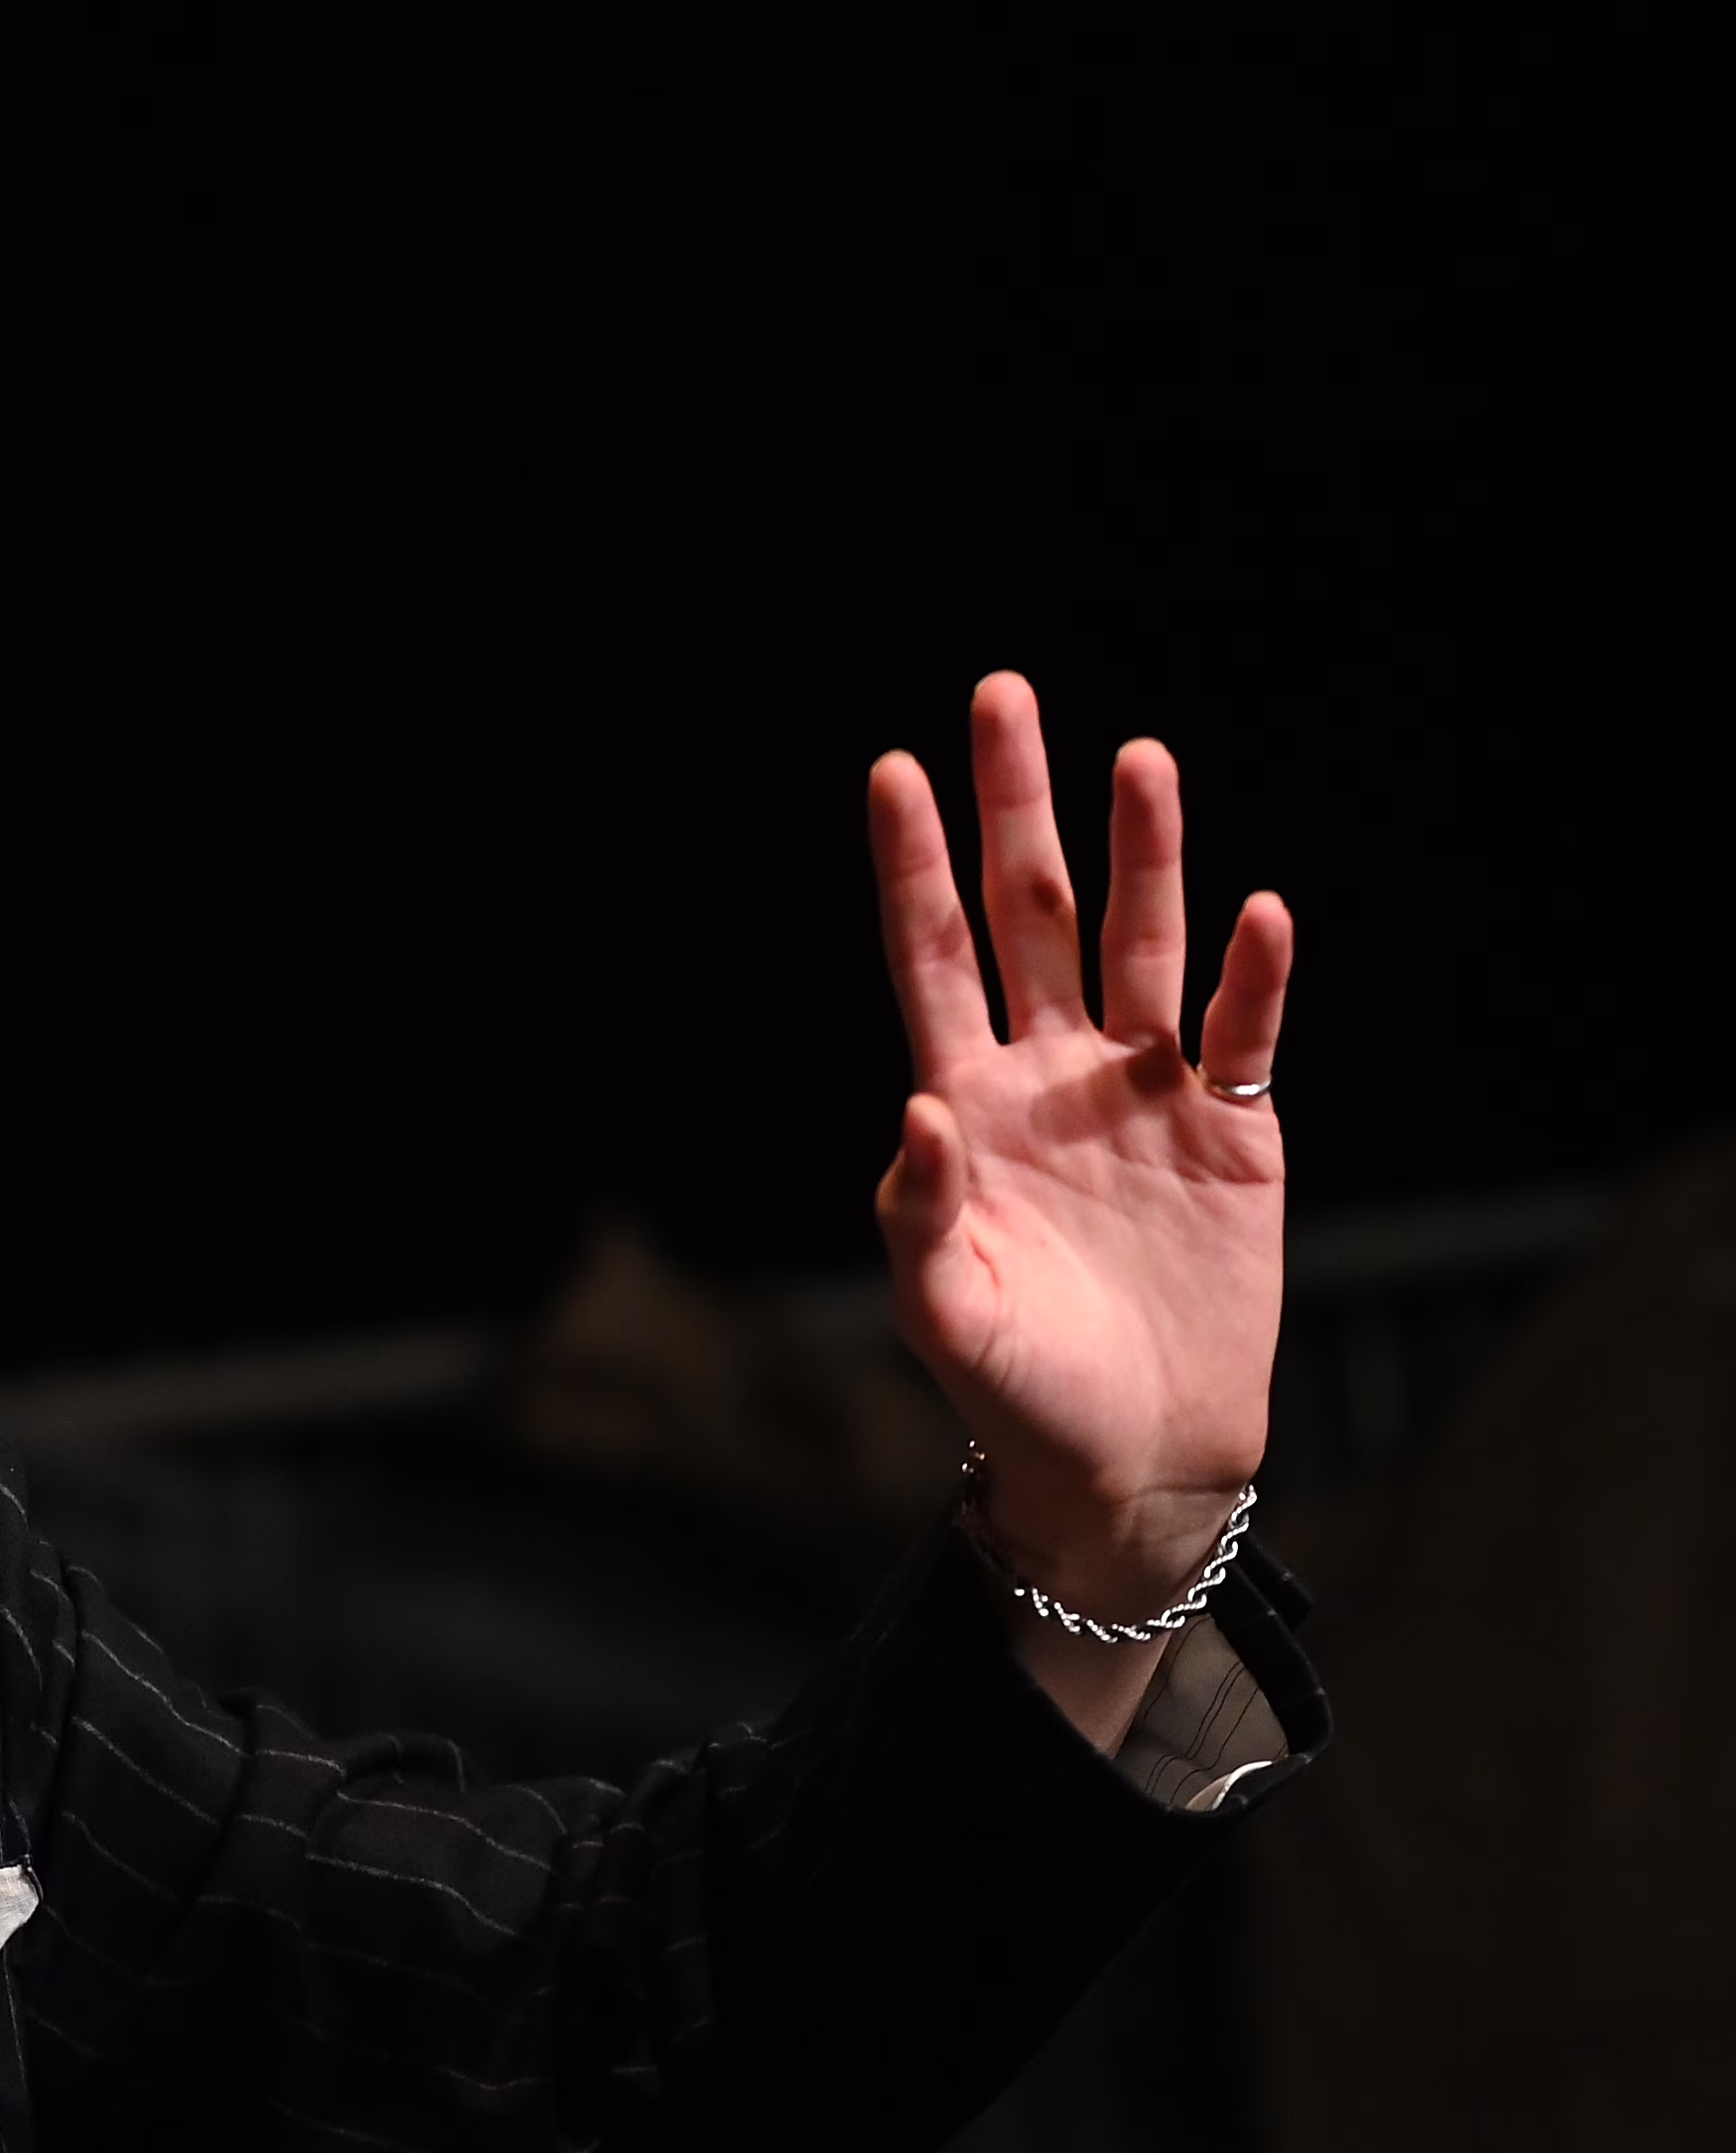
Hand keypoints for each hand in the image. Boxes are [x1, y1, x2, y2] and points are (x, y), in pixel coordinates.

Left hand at [865, 673, 1286, 1618]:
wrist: (1128, 1455)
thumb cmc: (1016, 1389)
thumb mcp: (941, 1311)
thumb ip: (920, 1214)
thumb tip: (917, 1109)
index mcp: (965, 1105)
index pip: (932, 957)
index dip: (914, 866)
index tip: (892, 769)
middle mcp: (1052, 1076)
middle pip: (1032, 915)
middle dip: (1021, 810)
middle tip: (1005, 697)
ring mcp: (1144, 1096)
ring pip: (1143, 947)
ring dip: (1145, 857)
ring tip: (1141, 761)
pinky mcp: (1233, 1137)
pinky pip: (1246, 1039)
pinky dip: (1256, 978)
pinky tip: (1260, 914)